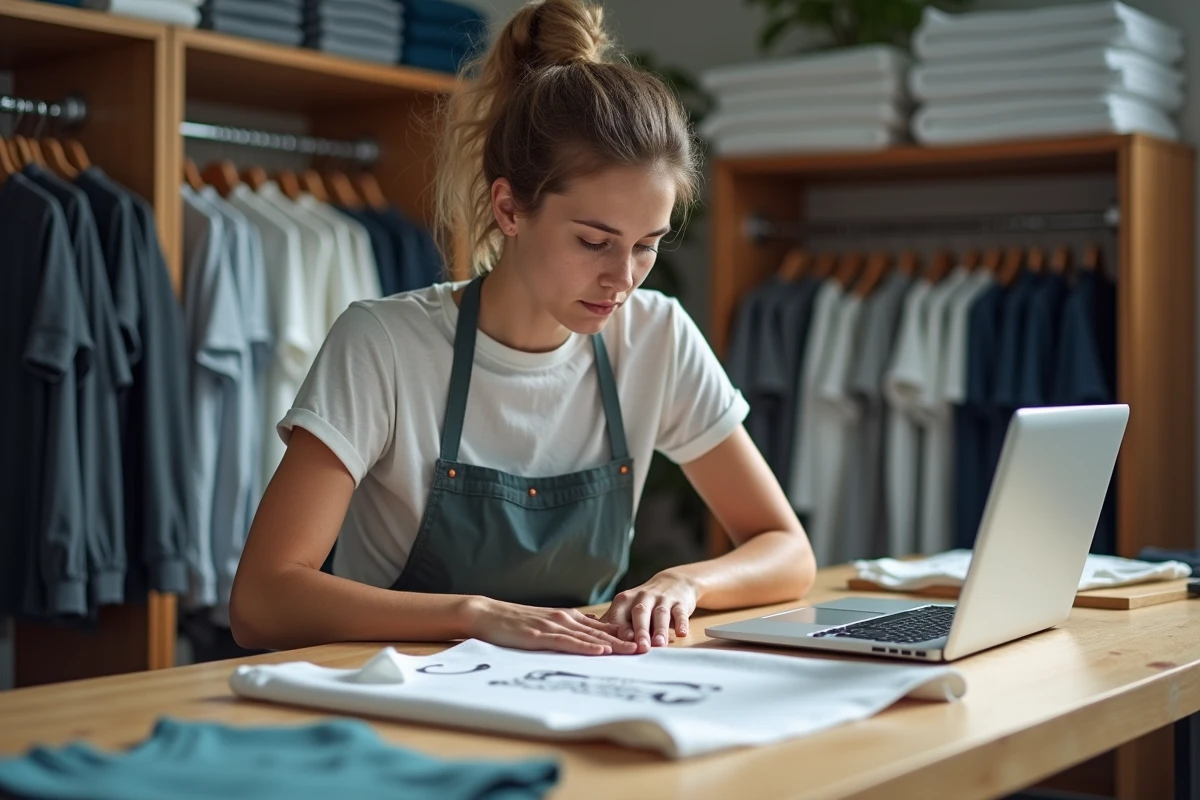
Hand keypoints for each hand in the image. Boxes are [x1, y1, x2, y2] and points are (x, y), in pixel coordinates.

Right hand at [462, 597, 638, 655]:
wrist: (487, 614)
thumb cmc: (515, 623)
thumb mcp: (546, 625)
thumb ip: (567, 632)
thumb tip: (591, 641)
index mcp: (568, 617)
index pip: (603, 627)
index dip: (625, 634)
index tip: (646, 642)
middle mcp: (565, 619)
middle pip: (603, 632)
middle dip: (627, 640)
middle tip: (649, 648)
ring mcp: (553, 626)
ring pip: (590, 637)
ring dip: (614, 645)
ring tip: (635, 651)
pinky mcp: (540, 635)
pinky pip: (568, 642)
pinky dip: (586, 647)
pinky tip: (601, 651)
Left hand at [600, 571, 698, 652]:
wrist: (673, 583)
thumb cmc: (644, 603)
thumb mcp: (627, 609)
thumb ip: (612, 623)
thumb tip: (594, 641)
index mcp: (625, 600)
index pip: (620, 616)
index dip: (619, 629)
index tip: (619, 644)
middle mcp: (643, 597)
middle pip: (640, 613)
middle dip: (640, 631)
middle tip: (641, 647)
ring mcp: (662, 599)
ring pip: (660, 614)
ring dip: (660, 630)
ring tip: (659, 644)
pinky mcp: (679, 602)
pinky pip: (680, 613)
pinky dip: (681, 623)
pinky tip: (682, 634)